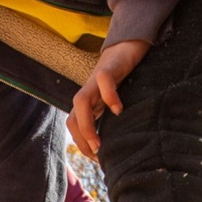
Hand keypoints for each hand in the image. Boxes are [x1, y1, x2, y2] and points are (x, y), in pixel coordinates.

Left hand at [68, 40, 149, 157]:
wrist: (129, 42)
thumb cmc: (125, 75)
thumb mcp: (117, 101)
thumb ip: (113, 118)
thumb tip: (118, 144)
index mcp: (89, 102)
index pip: (75, 126)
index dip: (82, 145)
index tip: (97, 159)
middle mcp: (89, 92)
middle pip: (72, 118)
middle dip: (81, 140)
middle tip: (96, 155)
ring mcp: (97, 79)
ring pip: (80, 102)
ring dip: (86, 126)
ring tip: (99, 143)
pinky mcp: (110, 65)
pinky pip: (104, 81)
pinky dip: (109, 96)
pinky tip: (119, 110)